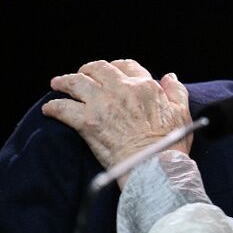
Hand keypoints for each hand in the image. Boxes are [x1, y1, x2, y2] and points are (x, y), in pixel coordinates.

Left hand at [41, 59, 191, 175]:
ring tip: (58, 84)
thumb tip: (169, 77)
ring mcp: (101, 105)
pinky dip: (53, 107)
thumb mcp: (182, 113)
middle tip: (82, 75)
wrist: (155, 166)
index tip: (112, 73)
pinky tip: (49, 110)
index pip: (127, 66)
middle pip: (98, 69)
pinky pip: (62, 108)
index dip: (118, 67)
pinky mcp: (87, 122)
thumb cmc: (171, 144)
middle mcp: (121, 89)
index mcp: (145, 86)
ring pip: (75, 82)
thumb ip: (176, 91)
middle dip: (88, 70)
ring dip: (64, 82)